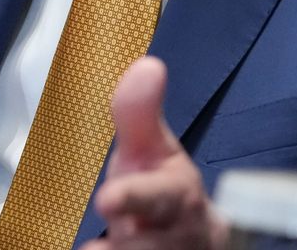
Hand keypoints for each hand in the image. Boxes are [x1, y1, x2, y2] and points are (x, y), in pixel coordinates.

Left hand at [85, 57, 228, 249]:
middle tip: (100, 235)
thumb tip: (147, 64)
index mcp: (177, 196)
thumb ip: (140, 114)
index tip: (106, 199)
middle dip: (125, 242)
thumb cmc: (161, 186)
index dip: (133, 198)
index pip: (159, 197)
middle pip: (150, 244)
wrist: (196, 237)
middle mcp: (178, 234)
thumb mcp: (151, 150)